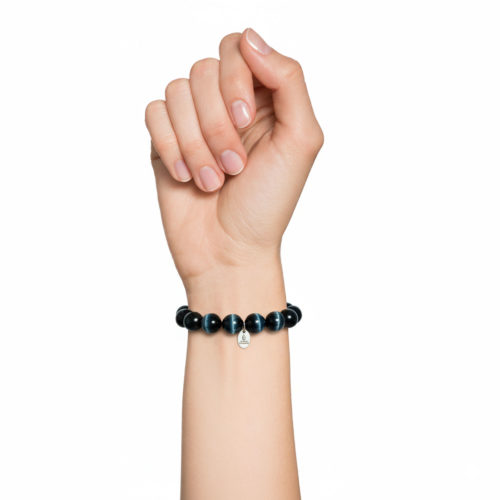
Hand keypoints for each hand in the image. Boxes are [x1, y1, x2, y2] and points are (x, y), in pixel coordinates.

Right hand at [145, 28, 322, 289]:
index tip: (244, 121)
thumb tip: (251, 39)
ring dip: (195, 143)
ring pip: (176, 92)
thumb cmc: (267, 204)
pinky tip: (185, 177)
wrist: (229, 252)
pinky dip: (171, 146)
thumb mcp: (300, 141)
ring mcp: (193, 122)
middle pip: (204, 69)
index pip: (238, 48)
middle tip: (235, 166)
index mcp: (263, 100)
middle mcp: (226, 105)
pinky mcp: (165, 141)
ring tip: (212, 180)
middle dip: (217, 123)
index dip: (236, 78)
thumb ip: (289, 81)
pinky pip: (153, 113)